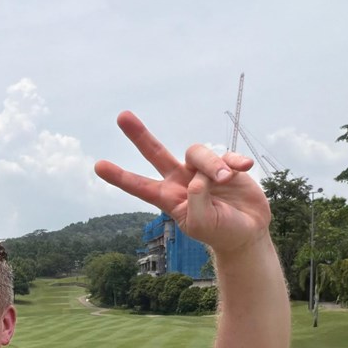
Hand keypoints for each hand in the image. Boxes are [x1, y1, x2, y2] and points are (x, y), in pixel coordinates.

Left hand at [94, 112, 271, 254]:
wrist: (248, 231)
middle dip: (139, 135)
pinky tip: (245, 167)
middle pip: (156, 153)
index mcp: (169, 198)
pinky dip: (234, 160)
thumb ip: (196, 202)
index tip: (99, 166)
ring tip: (225, 179)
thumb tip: (197, 177)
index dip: (121, 177)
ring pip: (197, 153)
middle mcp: (181, 180)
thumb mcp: (203, 224)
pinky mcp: (224, 164)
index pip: (140, 186)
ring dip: (212, 164)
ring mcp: (201, 171)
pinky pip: (225, 154)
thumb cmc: (221, 231)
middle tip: (122, 116)